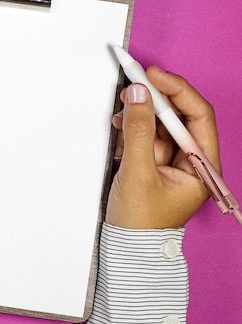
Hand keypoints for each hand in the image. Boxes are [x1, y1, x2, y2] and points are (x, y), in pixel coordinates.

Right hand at [106, 66, 219, 228]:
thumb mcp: (138, 172)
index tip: (154, 75)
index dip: (177, 90)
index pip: (198, 116)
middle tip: (134, 83)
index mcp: (202, 166)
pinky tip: (122, 123)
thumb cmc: (140, 222)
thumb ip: (137, 131)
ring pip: (160, 123)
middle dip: (156, 98)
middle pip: (180, 116)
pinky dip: (134, 125)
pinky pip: (147, 134)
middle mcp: (192, 161)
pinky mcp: (154, 163)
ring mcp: (172, 161)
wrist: (127, 248)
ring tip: (123, 106)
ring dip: (142, 111)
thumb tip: (138, 94)